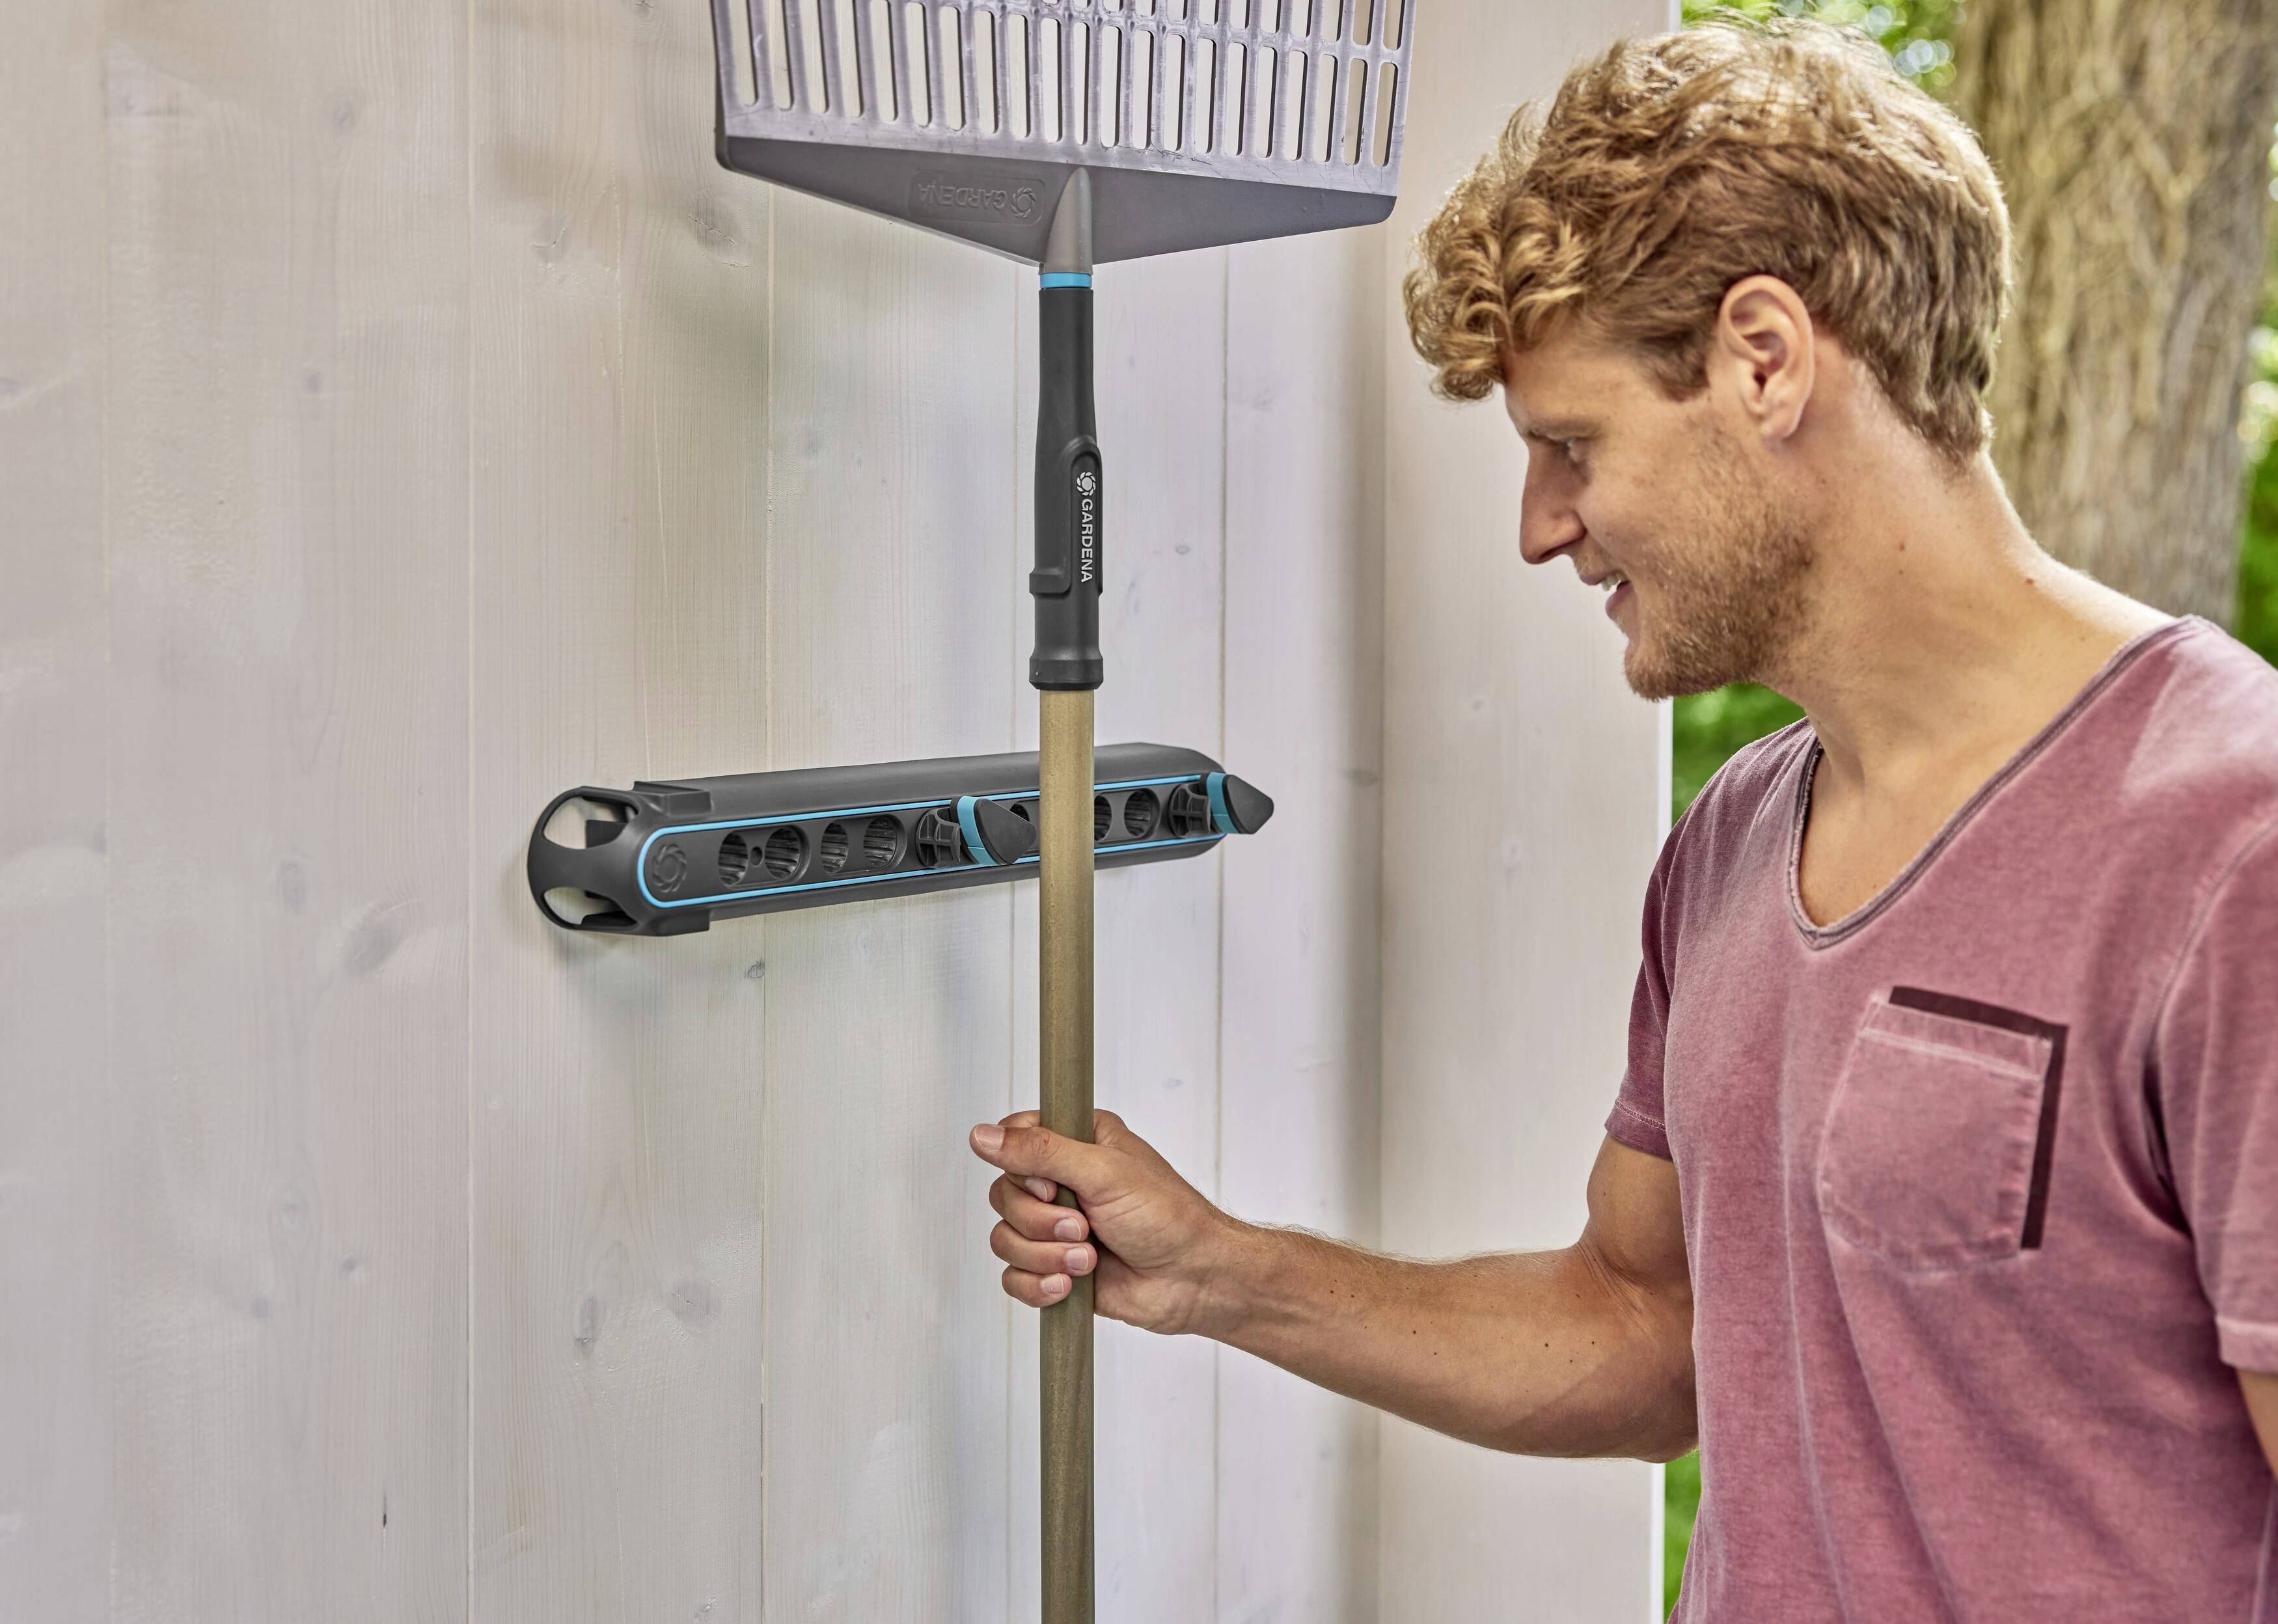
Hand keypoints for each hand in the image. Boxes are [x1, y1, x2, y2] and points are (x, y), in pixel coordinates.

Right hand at [970, 1109, 1244, 1335]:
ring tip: (1087, 1260)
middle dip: (1040, 1222)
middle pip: (1003, 1195)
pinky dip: (1038, 1285)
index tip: (1051, 1185)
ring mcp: (1056, 1227)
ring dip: (1044, 1255)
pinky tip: (1070, 1285)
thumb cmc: (1168, 1218)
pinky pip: (1014, 1277)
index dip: (1021, 1169)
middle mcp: (1062, 1182)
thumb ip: (1041, 1151)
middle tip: (1083, 1227)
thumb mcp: (1104, 1171)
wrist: (1194, 1280)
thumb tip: (983, 1136)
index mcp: (1077, 1141)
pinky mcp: (1055, 1267)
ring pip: (1005, 1238)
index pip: (1012, 1140)